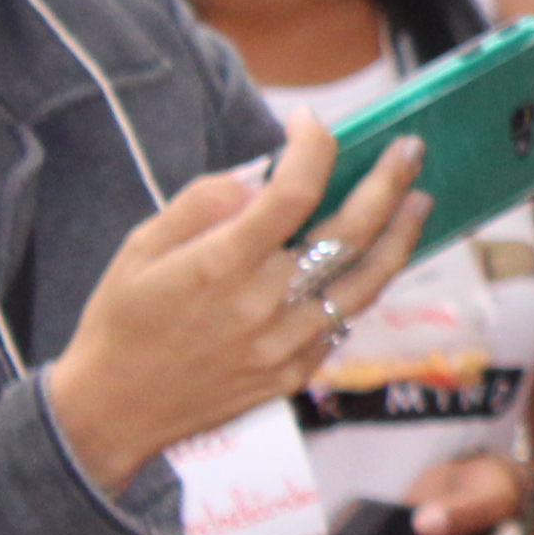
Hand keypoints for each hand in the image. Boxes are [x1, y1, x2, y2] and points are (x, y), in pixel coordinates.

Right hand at [42, 120, 427, 496]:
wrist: (114, 412)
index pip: (292, 193)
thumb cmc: (122, 321)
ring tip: (419, 200)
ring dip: (401, 236)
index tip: (311, 122)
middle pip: (350, 234)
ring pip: (366, 282)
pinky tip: (375, 258)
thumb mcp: (139, 249)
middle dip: (388, 183)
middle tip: (410, 149)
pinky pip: (343, 321)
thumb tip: (261, 178)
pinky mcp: (294, 373)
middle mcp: (263, 304)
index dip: (312, 148)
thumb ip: (202, 205)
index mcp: (221, 266)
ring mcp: (285, 344)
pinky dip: (363, 284)